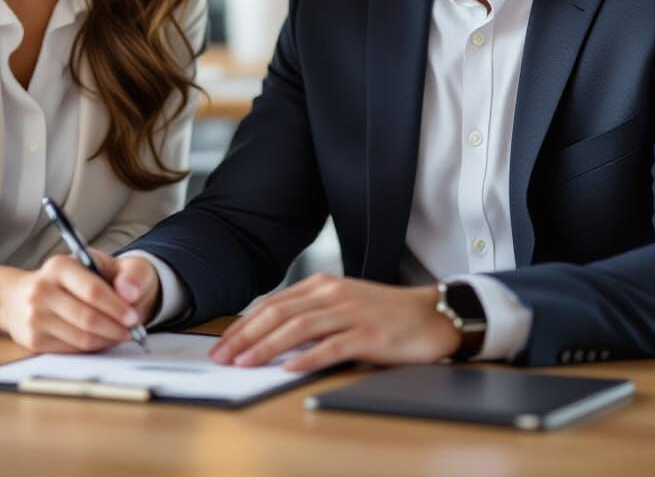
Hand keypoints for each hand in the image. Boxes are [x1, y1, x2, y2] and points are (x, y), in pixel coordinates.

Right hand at [1, 254, 146, 352]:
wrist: (20, 295)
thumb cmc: (72, 278)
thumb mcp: (100, 263)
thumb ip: (125, 272)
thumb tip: (131, 294)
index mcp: (59, 266)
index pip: (92, 291)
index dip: (116, 307)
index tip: (134, 317)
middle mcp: (42, 290)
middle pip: (87, 318)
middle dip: (115, 328)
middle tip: (133, 331)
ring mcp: (35, 317)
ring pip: (81, 338)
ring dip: (107, 340)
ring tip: (122, 335)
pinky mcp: (33, 340)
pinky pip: (71, 350)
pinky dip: (92, 348)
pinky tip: (102, 340)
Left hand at [210, 273, 459, 372]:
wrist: (431, 315)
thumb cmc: (384, 313)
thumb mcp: (342, 305)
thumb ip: (311, 314)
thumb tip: (271, 336)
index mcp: (322, 285)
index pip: (273, 304)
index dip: (244, 324)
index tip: (223, 344)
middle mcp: (332, 294)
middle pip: (279, 313)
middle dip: (246, 336)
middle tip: (223, 357)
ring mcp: (350, 313)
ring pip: (299, 328)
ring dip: (268, 346)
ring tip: (245, 363)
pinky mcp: (368, 334)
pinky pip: (332, 346)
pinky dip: (308, 358)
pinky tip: (290, 369)